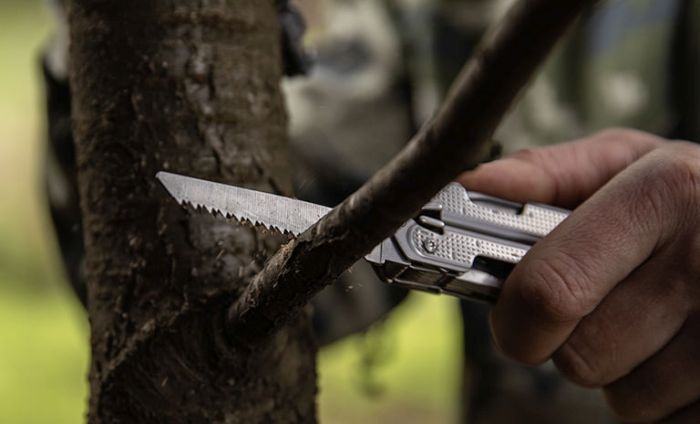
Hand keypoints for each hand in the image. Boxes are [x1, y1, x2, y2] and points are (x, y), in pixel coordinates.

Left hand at [460, 129, 699, 422]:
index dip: (516, 318)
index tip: (512, 317)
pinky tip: (684, 348)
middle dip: (570, 341)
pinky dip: (664, 397)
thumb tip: (465, 185)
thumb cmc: (695, 199)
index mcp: (662, 196)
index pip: (549, 291)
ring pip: (625, 398)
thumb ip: (548, 174)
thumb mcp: (633, 163)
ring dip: (622, 368)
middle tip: (602, 304)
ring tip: (656, 319)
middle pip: (580, 356)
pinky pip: (668, 421)